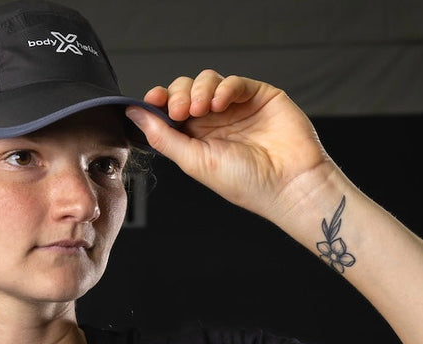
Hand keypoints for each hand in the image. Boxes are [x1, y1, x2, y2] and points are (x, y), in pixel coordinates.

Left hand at [126, 72, 332, 219]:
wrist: (287, 183)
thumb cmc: (246, 183)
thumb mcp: (195, 162)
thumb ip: (164, 137)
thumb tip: (135, 115)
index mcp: (196, 140)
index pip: (170, 111)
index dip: (159, 101)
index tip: (151, 100)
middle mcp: (215, 122)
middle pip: (185, 91)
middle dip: (178, 95)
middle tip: (179, 110)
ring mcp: (236, 108)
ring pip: (208, 81)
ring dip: (198, 89)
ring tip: (200, 108)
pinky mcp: (258, 96)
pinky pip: (234, 81)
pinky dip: (224, 87)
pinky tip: (221, 103)